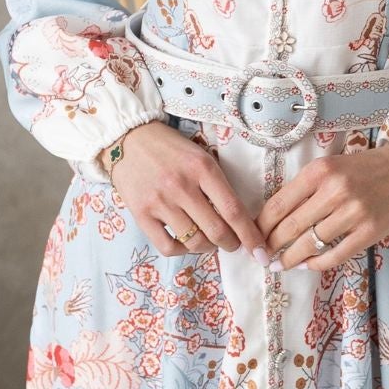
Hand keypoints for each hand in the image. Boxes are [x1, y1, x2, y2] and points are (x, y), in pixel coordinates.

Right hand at [105, 121, 271, 258]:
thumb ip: (217, 184)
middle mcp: (182, 186)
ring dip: (208, 248)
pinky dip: (182, 250)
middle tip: (232, 243)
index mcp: (202, 168)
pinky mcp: (141, 214)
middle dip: (231, 244)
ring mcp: (160, 201)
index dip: (250, 236)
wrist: (128, 138)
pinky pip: (167, 246)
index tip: (260, 250)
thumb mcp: (200, 156)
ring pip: (194, 242)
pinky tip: (186, 242)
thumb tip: (238, 220)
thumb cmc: (169, 148)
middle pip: (217, 231)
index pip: (234, 210)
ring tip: (209, 241)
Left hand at [255, 126, 388, 270]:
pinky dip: (316, 264)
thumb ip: (306, 187)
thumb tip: (274, 217)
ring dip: (290, 259)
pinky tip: (307, 265)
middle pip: (290, 228)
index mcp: (320, 171)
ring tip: (280, 265)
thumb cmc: (367, 168)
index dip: (260, 226)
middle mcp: (335, 191)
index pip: (278, 205)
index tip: (253, 236)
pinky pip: (334, 256)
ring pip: (309, 245)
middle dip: (271, 246)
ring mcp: (353, 214)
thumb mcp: (332, 166)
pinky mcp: (369, 233)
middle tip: (262, 256)